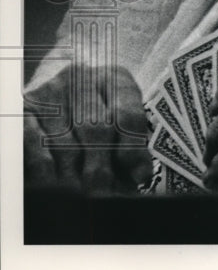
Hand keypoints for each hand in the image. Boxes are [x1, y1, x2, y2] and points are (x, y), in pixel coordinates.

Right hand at [23, 64, 151, 192]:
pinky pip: (34, 142)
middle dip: (101, 168)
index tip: (139, 177)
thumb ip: (131, 141)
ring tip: (82, 193)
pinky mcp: (24, 106)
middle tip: (104, 193)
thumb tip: (140, 176)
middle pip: (96, 130)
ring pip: (65, 140)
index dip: (133, 150)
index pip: (127, 116)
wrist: (59, 87)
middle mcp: (83, 76)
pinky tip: (55, 180)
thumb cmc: (98, 109)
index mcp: (116, 76)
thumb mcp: (120, 115)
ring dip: (73, 174)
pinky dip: (45, 166)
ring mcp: (51, 90)